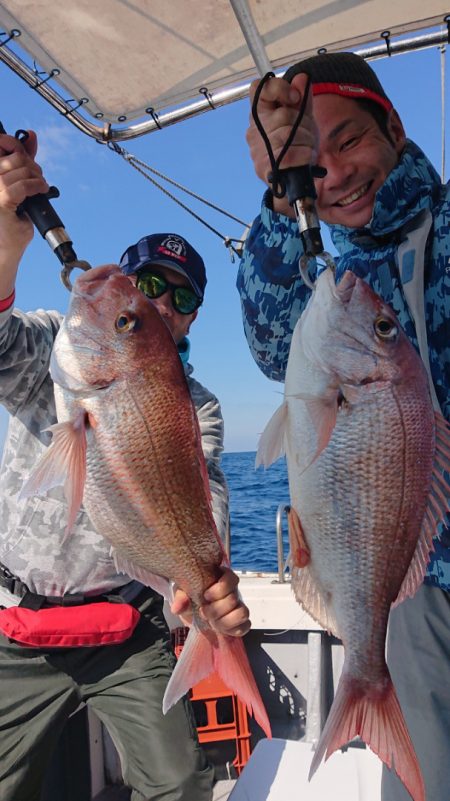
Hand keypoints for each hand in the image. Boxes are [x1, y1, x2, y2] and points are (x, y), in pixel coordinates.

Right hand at [0, 130, 48, 295]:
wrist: (2, 249)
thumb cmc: (8, 220)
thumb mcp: (16, 185)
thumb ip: (21, 162)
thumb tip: (31, 135)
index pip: (1, 143)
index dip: (16, 143)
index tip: (28, 154)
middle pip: (15, 157)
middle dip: (32, 165)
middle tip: (37, 179)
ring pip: (20, 170)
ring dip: (37, 178)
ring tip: (39, 188)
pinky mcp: (1, 202)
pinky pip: (22, 186)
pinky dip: (36, 186)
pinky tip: (40, 191)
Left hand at [171, 568, 250, 636]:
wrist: (193, 614)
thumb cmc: (190, 598)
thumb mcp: (182, 594)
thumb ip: (181, 597)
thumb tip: (177, 607)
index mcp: (221, 579)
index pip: (231, 578)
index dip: (220, 588)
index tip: (205, 596)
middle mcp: (232, 591)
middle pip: (233, 599)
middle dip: (215, 609)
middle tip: (203, 612)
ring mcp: (238, 607)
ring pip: (242, 612)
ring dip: (224, 620)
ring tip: (212, 622)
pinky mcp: (239, 622)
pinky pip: (245, 626)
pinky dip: (232, 629)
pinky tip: (220, 629)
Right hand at [246, 73, 317, 215]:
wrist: (291, 182)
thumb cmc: (295, 147)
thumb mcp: (302, 121)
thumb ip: (303, 100)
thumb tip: (303, 78)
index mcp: (260, 114)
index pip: (259, 89)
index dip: (279, 88)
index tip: (295, 98)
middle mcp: (254, 131)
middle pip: (284, 114)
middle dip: (303, 124)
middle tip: (307, 134)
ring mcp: (257, 150)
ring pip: (289, 135)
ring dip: (307, 141)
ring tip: (307, 148)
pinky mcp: (264, 169)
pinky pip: (290, 155)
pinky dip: (305, 155)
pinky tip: (306, 159)